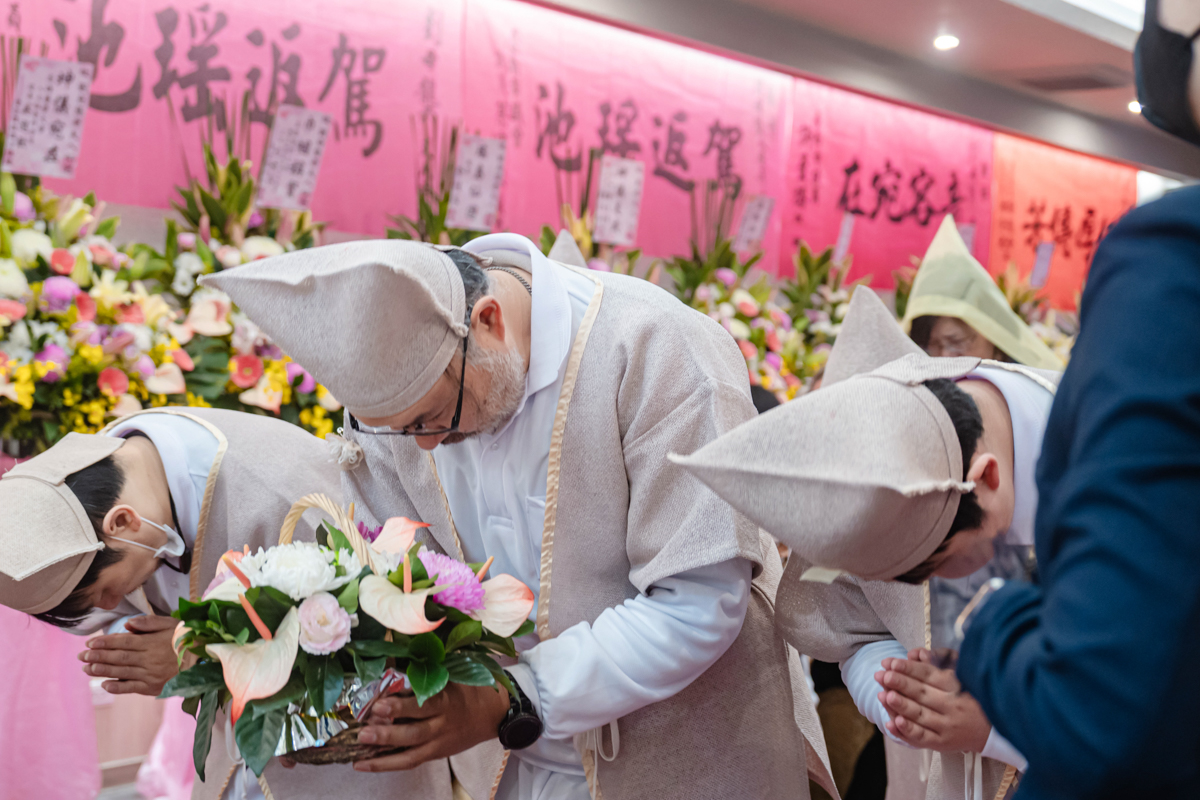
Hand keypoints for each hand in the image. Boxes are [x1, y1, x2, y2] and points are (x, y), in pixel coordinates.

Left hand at [79, 615, 179, 695]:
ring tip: (86, 669)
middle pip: (118, 657)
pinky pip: (131, 687)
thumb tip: (128, 624)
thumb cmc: (185, 639)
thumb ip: (149, 622)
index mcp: (151, 642)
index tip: (90, 643)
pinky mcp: (153, 687)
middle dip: (98, 656)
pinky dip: (117, 687)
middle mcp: (148, 659)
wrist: (202, 660)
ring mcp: (150, 674)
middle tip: (81, 656)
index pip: (123, 641)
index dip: (105, 642)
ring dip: (102, 671)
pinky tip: (104, 685)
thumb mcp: (170, 624)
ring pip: (121, 672)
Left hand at [352, 682, 510, 771]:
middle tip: (364, 729)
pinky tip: (362, 763)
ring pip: (411, 751)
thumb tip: (391, 659)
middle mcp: (443, 724)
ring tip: (359, 748)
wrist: (492, 713)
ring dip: (383, 751)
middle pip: (415, 732)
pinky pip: (409, 762)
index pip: (424, 705)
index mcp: (448, 700)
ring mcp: (439, 742)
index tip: (380, 702)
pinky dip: (385, 764)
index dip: (402, 706)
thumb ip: (426, 671)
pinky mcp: (435, 753)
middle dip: (388, 733)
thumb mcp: (452, 674)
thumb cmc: (468, 689)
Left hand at [875, 647, 990, 752]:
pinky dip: (906, 731)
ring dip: (900, 705)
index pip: (929, 675)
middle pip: (922, 693)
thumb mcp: (962, 677)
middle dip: (899, 683)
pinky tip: (892, 723)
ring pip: (920, 715)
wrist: (995, 731)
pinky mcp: (943, 743)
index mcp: (956, 686)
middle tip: (882, 675)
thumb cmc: (972, 698)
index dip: (909, 668)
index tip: (891, 663)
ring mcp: (947, 726)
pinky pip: (922, 738)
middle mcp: (952, 706)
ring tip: (883, 695)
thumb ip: (939, 665)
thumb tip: (916, 654)